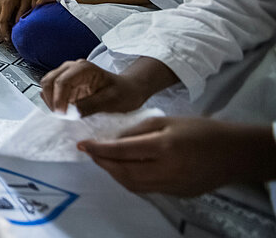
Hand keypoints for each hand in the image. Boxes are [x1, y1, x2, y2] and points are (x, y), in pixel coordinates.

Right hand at [0, 0, 33, 41]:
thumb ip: (21, 13)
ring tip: (8, 36)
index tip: (9, 39)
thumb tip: (17, 24)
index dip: (4, 32)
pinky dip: (0, 23)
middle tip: (8, 40)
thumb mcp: (26, 1)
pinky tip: (8, 27)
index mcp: (6, 3)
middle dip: (1, 33)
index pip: (2, 21)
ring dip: (0, 29)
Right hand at [40, 59, 149, 114]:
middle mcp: (72, 68)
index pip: (62, 81)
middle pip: (49, 81)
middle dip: (51, 100)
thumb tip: (71, 112)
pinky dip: (52, 103)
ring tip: (62, 115)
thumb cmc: (123, 93)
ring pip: (47, 86)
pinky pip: (51, 92)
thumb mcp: (111, 101)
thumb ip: (91, 106)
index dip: (58, 99)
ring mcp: (66, 75)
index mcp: (83, 68)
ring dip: (50, 101)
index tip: (62, 115)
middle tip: (60, 116)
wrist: (128, 91)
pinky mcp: (65, 85)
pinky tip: (62, 112)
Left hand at [79, 117, 275, 196]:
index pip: (122, 151)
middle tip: (90, 152)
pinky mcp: (176, 194)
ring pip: (132, 185)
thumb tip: (112, 139)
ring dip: (113, 173)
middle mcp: (166, 170)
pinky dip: (129, 180)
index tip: (83, 144)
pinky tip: (123, 168)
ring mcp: (172, 186)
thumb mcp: (167, 121)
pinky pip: (145, 189)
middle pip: (124, 172)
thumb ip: (137, 130)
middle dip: (103, 163)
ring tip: (103, 160)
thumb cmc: (200, 130)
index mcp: (164, 147)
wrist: (234, 153)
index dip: (99, 149)